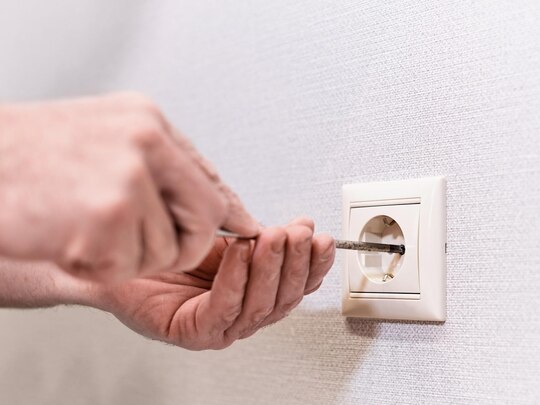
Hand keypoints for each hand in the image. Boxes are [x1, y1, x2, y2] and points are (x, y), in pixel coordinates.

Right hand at [0, 92, 257, 281]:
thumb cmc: (29, 154)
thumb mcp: (106, 139)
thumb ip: (164, 168)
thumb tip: (221, 204)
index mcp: (148, 123)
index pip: (209, 178)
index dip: (225, 212)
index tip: (241, 229)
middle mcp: (146, 143)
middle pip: (205, 216)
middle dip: (184, 245)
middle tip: (144, 245)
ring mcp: (128, 178)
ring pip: (166, 250)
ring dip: (127, 257)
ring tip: (84, 230)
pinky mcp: (106, 216)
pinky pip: (127, 267)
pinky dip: (97, 267)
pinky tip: (67, 240)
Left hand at [95, 218, 334, 349]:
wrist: (118, 258)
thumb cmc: (170, 249)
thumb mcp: (227, 234)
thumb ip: (261, 234)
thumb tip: (302, 226)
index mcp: (253, 294)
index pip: (296, 287)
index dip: (314, 265)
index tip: (322, 239)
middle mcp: (239, 314)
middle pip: (283, 300)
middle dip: (296, 264)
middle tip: (300, 235)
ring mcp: (218, 328)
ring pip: (259, 307)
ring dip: (271, 269)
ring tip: (273, 238)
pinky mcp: (193, 332)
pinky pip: (223, 308)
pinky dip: (236, 278)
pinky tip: (239, 252)